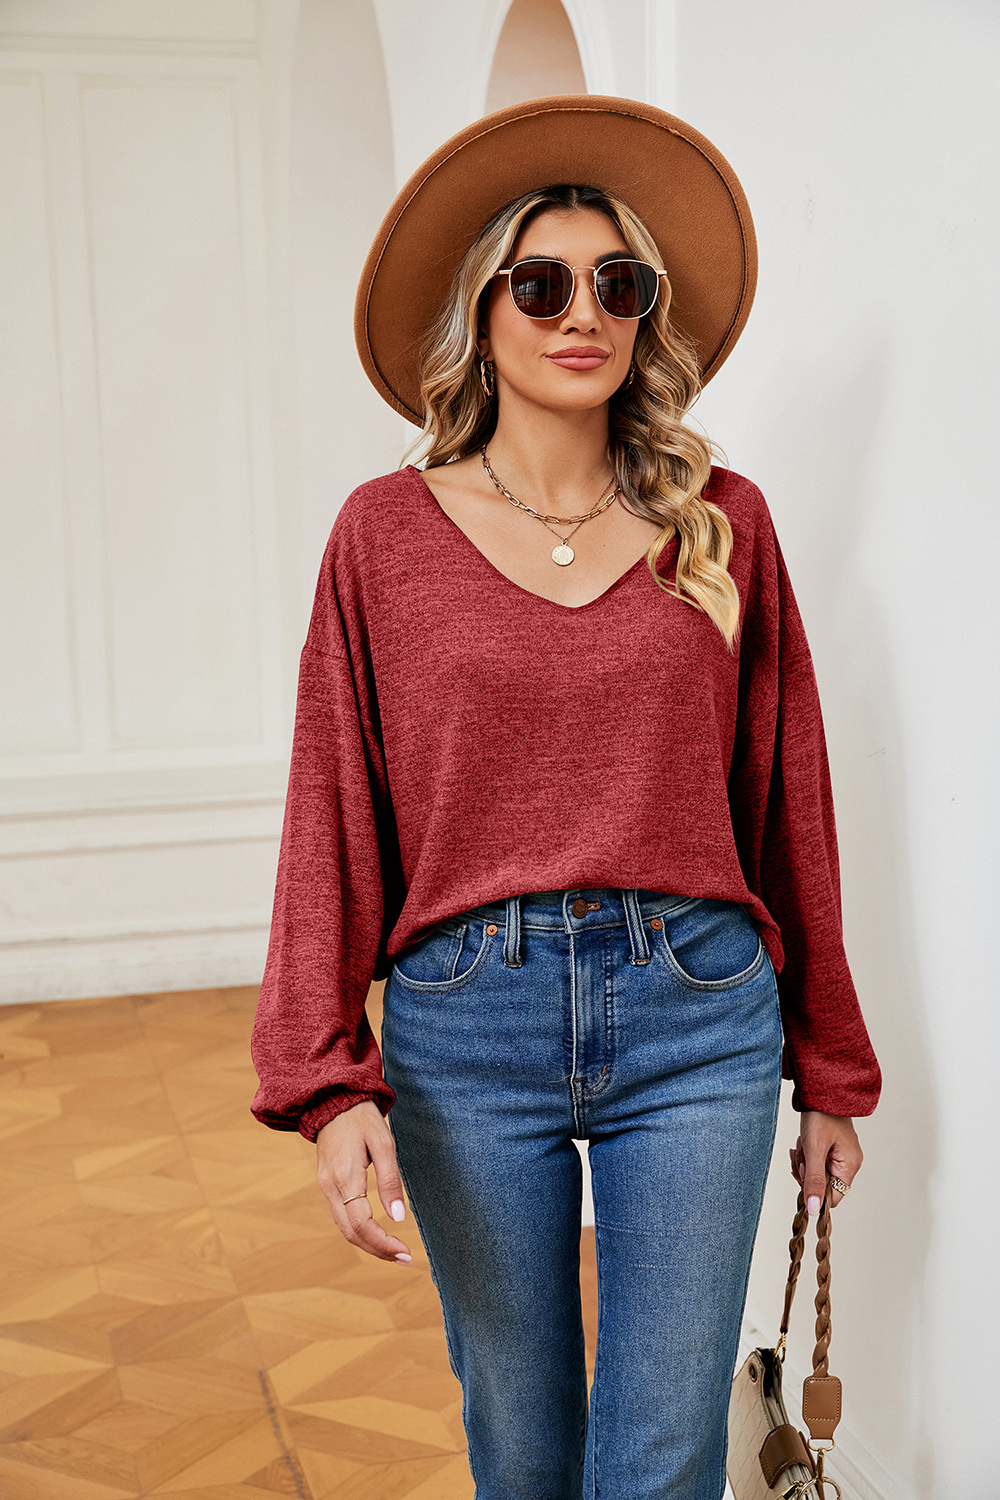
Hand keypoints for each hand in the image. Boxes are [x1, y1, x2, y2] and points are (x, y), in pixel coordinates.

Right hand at [316, 1100, 411, 1263]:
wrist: (333, 1100)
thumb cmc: (362, 1118)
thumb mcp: (384, 1143)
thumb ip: (390, 1180)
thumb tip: (399, 1217)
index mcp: (345, 1177)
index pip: (362, 1224)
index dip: (383, 1243)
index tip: (406, 1252)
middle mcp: (330, 1187)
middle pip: (351, 1234)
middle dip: (378, 1251)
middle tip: (404, 1259)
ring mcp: (325, 1186)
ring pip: (344, 1229)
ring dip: (368, 1244)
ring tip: (394, 1251)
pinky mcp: (327, 1184)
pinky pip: (341, 1216)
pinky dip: (359, 1231)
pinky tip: (377, 1233)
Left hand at [789, 1110, 861, 1213]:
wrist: (820, 1089)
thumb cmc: (820, 1116)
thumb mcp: (813, 1150)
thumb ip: (814, 1181)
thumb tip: (813, 1210)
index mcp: (850, 1166)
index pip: (833, 1198)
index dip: (814, 1192)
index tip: (801, 1174)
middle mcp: (849, 1163)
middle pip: (823, 1185)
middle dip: (806, 1172)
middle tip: (799, 1155)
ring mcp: (841, 1155)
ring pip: (817, 1172)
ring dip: (804, 1161)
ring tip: (801, 1143)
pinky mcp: (833, 1147)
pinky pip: (817, 1160)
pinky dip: (806, 1154)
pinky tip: (801, 1142)